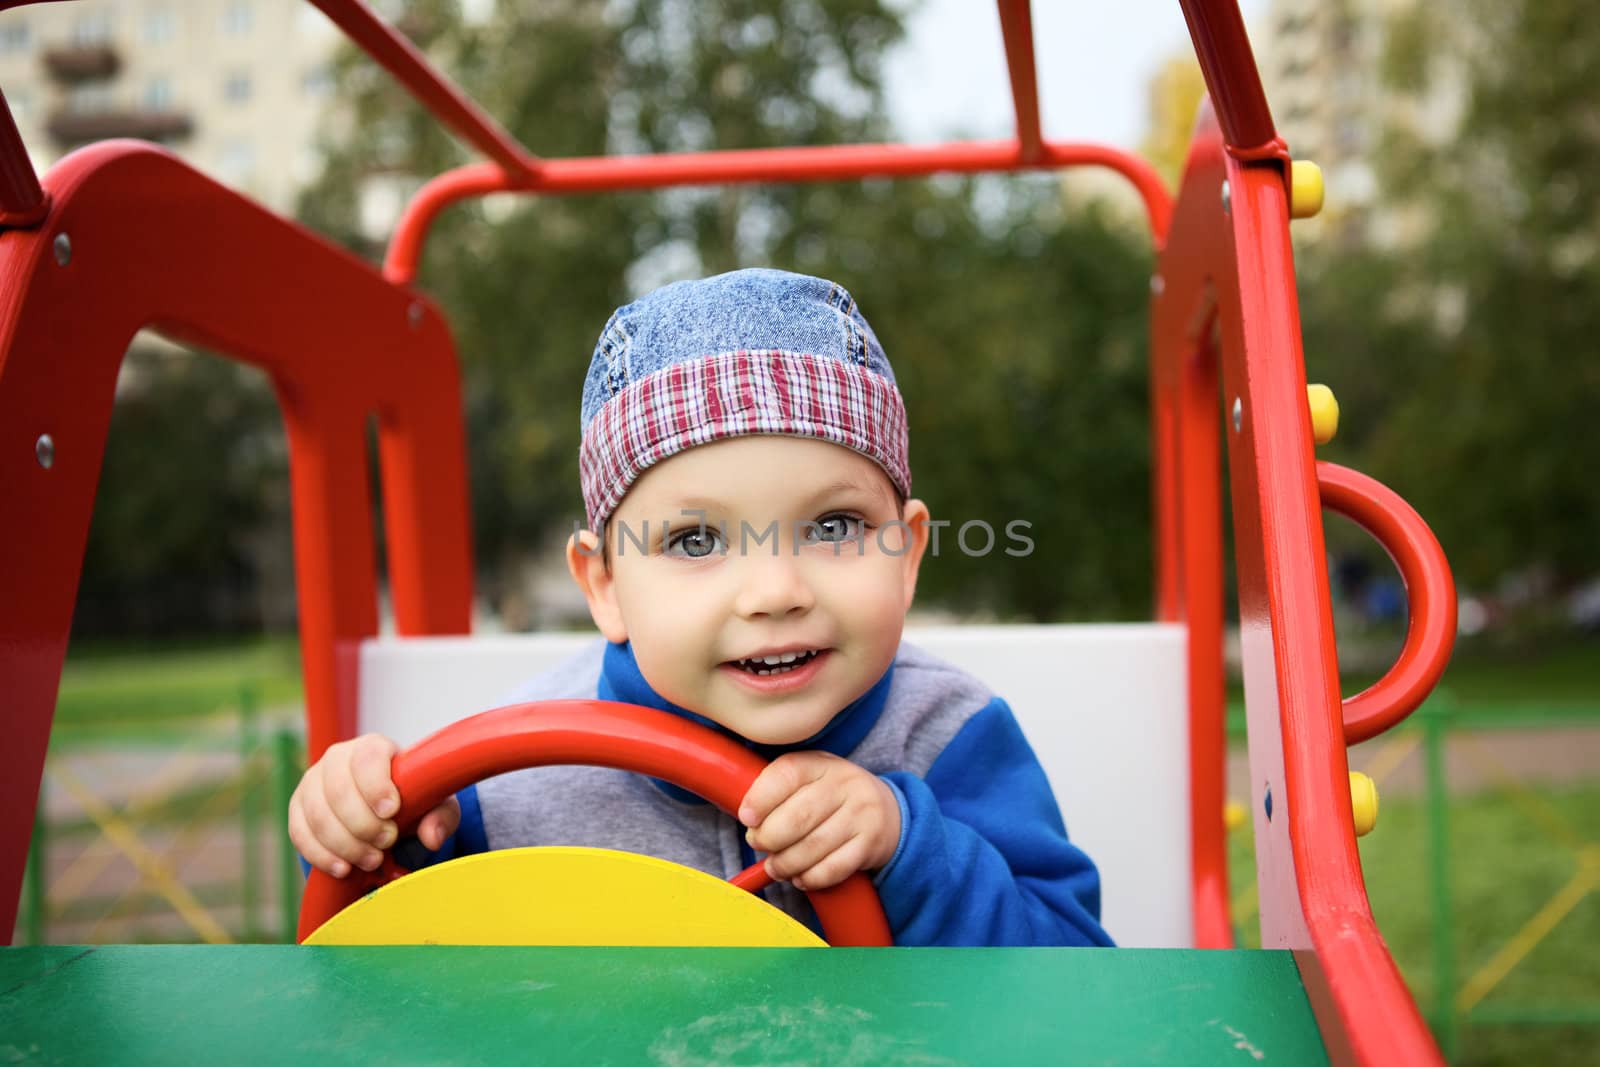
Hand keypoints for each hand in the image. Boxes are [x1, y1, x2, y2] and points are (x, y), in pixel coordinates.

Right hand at [287, 733, 459, 877]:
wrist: (383, 809)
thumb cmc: (412, 800)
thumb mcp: (435, 805)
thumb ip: (441, 816)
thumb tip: (433, 838)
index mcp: (373, 747)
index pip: (368, 757)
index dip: (376, 785)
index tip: (391, 811)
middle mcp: (338, 757)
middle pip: (338, 789)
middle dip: (363, 823)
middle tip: (387, 843)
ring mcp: (313, 781)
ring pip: (317, 813)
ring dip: (345, 843)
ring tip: (372, 860)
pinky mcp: (297, 808)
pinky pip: (299, 832)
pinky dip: (321, 854)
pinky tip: (343, 868)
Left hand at [737, 751, 900, 891]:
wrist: (887, 812)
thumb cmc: (832, 797)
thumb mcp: (810, 778)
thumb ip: (779, 789)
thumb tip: (746, 817)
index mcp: (822, 763)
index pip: (787, 774)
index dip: (761, 798)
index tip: (746, 818)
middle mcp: (845, 784)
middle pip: (798, 816)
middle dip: (768, 838)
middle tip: (758, 845)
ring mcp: (862, 813)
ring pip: (813, 846)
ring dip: (785, 863)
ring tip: (775, 867)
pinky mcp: (871, 843)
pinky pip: (833, 868)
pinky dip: (810, 878)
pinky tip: (800, 877)